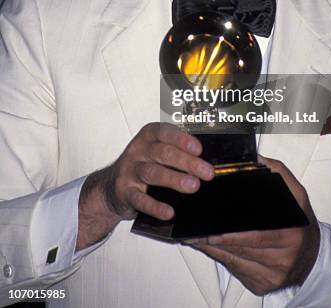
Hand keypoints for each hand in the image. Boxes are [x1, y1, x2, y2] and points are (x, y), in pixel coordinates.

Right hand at [76, 122, 213, 249]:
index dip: (181, 139)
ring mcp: (129, 171)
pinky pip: (140, 199)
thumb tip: (206, 162)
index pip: (164, 132)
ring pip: (152, 173)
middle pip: (162, 153)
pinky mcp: (124, 192)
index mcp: (148, 137)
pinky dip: (155, 207)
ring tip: (193, 186)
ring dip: (174, 179)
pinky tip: (169, 212)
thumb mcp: (155, 153)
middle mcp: (137, 151)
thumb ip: (176, 152)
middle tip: (207, 172)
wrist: (110, 187)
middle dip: (187, 162)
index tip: (199, 149)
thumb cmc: (142, 166)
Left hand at [187, 157, 319, 295]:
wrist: (314, 257)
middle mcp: (284, 258)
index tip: (214, 231)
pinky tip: (212, 250)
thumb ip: (278, 173)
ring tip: (198, 239)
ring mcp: (274, 276)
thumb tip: (255, 158)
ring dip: (216, 251)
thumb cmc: (300, 222)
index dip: (234, 235)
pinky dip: (224, 260)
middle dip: (218, 242)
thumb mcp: (296, 194)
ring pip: (237, 263)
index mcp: (292, 234)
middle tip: (197, 233)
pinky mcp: (264, 286)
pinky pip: (238, 272)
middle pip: (244, 250)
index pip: (258, 236)